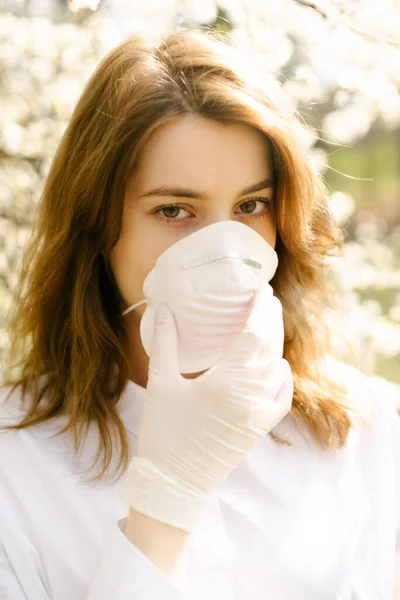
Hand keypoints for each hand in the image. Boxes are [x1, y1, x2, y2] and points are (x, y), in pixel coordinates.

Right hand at [120, 285, 292, 531]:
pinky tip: (278, 365)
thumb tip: (164, 309)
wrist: (173, 483)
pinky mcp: (259, 430)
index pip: (254, 335)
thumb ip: (166, 343)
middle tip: (267, 300)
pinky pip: (282, 399)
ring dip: (275, 345)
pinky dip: (284, 379)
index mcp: (225, 381)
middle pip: (270, 348)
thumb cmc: (162, 433)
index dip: (259, 310)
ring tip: (267, 326)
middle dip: (271, 320)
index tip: (260, 291)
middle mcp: (249, 395)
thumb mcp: (160, 384)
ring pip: (277, 370)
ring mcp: (258, 414)